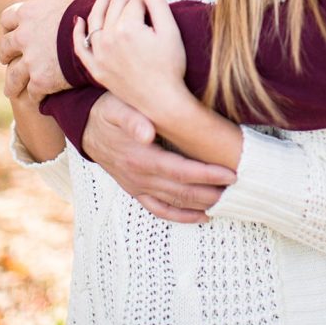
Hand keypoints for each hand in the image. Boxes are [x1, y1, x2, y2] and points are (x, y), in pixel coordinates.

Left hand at [0, 0, 99, 100]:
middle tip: (10, 60)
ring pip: (12, 76)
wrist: (103, 36)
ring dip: (12, 82)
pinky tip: (37, 99)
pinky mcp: (40, 80)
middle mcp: (24, 36)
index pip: (7, 18)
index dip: (10, 25)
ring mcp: (30, 60)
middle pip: (5, 48)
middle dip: (7, 55)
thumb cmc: (93, 8)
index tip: (14, 31)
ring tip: (13, 89)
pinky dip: (33, 95)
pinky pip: (30, 92)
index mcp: (29, 12)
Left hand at [73, 0, 186, 113]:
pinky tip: (78, 20)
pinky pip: (80, 47)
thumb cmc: (171, 67)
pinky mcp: (96, 69)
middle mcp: (108, 39)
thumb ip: (158, 2)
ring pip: (94, 20)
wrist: (162, 102)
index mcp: (127, 28)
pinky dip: (77, 32)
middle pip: (115, 6)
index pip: (134, 1)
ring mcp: (99, 55)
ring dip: (101, 3)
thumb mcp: (171, 30)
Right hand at [83, 92, 234, 222]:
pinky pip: (159, 209)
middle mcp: (140, 177)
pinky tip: (201, 217)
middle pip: (182, 191)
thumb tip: (147, 132)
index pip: (181, 171)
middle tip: (239, 189)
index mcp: (140, 157)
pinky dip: (181, 216)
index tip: (230, 174)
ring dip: (201, 205)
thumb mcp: (116, 106)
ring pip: (174, 203)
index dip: (207, 174)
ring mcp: (137, 186)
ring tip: (228, 202)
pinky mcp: (135, 190)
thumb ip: (131, 118)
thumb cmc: (108, 110)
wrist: (86, 125)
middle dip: (212, 192)